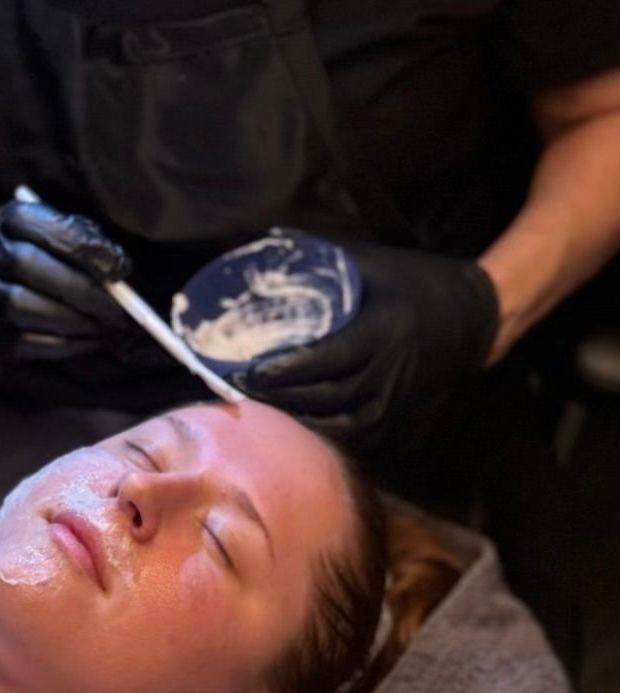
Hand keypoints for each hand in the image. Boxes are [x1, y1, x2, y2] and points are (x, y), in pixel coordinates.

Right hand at [0, 201, 132, 378]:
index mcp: (6, 221)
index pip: (41, 224)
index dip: (82, 245)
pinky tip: (89, 342)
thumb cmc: (33, 269)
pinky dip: (64, 344)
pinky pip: (24, 342)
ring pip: (21, 305)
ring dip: (72, 319)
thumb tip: (118, 269)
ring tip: (105, 328)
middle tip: (118, 310)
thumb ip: (80, 243)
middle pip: (27, 263)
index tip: (119, 267)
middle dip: (80, 288)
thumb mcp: (51, 240)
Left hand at [238, 241, 500, 449]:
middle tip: (235, 390)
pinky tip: (288, 426)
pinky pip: (350, 435)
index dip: (288, 370)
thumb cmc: (416, 283)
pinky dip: (319, 433)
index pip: (329, 359)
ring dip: (295, 421)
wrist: (473, 319)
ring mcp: (392, 401)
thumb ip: (322, 257)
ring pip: (336, 423)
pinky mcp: (392, 419)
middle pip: (325, 397)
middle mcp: (388, 373)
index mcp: (383, 331)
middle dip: (279, 398)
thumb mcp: (374, 262)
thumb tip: (267, 241)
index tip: (250, 370)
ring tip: (254, 409)